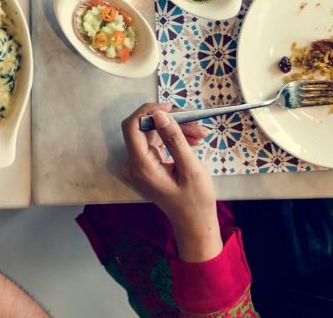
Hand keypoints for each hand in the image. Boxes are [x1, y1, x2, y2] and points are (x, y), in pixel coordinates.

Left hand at [120, 103, 221, 261]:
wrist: (195, 225)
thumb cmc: (195, 201)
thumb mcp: (190, 168)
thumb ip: (174, 139)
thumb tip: (159, 113)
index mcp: (141, 166)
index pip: (132, 126)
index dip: (148, 111)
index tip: (170, 107)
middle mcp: (135, 164)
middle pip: (146, 129)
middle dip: (171, 122)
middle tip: (196, 123)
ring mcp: (141, 165)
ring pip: (155, 134)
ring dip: (177, 130)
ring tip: (201, 134)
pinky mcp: (149, 165)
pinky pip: (159, 143)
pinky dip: (175, 139)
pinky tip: (194, 140)